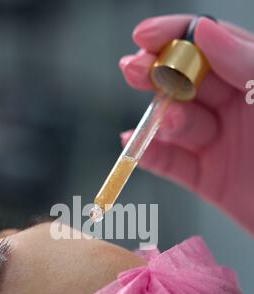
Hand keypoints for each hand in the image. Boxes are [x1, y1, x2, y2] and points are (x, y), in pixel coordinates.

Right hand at [119, 15, 253, 234]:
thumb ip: (247, 64)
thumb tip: (206, 32)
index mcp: (253, 80)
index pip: (210, 46)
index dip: (176, 36)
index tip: (145, 36)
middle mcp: (234, 110)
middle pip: (185, 83)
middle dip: (157, 75)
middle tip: (132, 70)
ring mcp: (219, 145)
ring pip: (177, 124)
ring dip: (161, 120)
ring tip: (166, 122)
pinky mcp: (209, 180)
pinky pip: (173, 165)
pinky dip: (151, 156)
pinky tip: (134, 146)